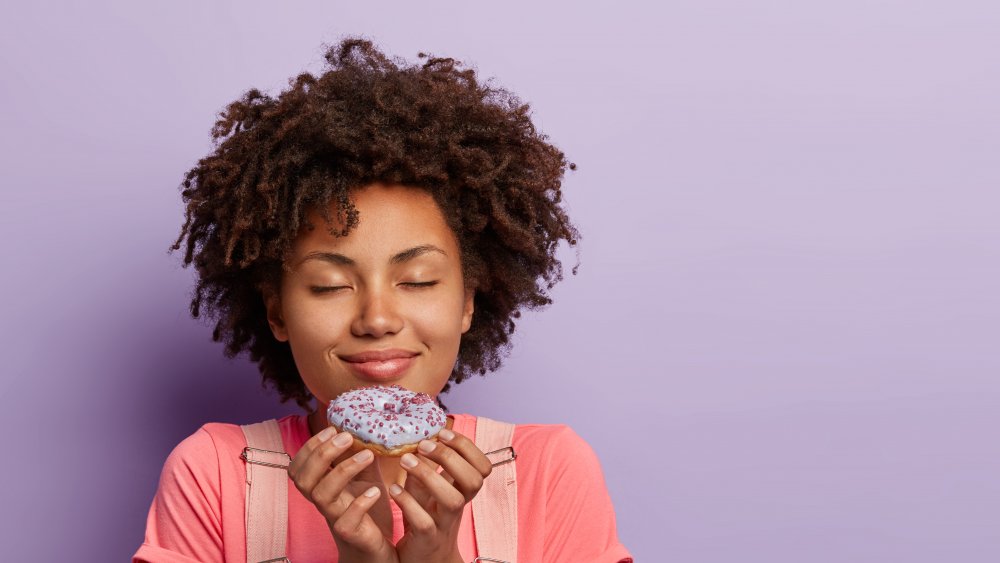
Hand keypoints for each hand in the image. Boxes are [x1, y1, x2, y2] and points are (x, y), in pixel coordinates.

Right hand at [287, 427, 397, 562]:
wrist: (377, 548)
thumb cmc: (369, 509)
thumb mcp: (366, 476)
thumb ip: (361, 453)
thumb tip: (366, 425)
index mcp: (321, 486)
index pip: (299, 466)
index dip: (310, 447)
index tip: (332, 429)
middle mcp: (323, 502)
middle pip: (304, 479)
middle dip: (322, 454)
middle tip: (346, 437)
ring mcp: (334, 518)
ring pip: (322, 495)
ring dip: (343, 470)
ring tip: (366, 455)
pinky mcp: (350, 533)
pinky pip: (345, 520)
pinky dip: (360, 503)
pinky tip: (375, 491)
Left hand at [389, 428, 492, 562]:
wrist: (425, 560)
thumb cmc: (426, 519)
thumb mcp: (428, 491)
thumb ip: (426, 468)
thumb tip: (419, 437)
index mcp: (461, 491)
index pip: (482, 467)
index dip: (468, 447)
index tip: (443, 433)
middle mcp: (458, 506)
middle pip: (473, 480)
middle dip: (450, 457)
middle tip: (424, 445)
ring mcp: (444, 524)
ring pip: (451, 500)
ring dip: (429, 476)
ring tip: (405, 461)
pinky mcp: (427, 540)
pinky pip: (424, 522)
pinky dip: (408, 503)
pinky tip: (394, 489)